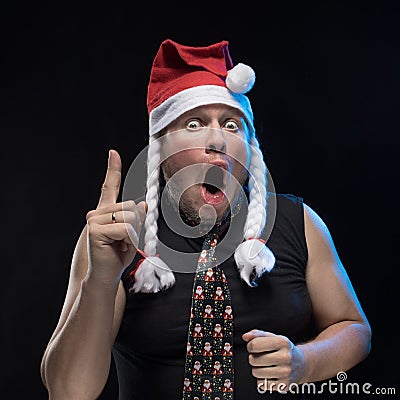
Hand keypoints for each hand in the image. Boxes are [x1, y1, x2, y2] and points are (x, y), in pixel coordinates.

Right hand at [85, 149, 146, 285]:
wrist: (105, 276)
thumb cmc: (118, 255)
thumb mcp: (132, 234)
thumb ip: (136, 218)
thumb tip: (143, 204)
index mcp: (106, 211)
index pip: (109, 186)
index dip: (112, 169)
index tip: (113, 153)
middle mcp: (97, 212)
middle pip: (131, 207)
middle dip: (137, 226)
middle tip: (126, 241)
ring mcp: (94, 219)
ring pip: (130, 217)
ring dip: (133, 234)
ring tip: (121, 245)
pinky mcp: (95, 229)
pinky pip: (125, 228)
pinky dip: (129, 239)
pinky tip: (118, 247)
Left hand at [242, 329, 305, 392]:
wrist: (302, 364)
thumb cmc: (284, 349)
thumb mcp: (273, 337)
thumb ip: (257, 334)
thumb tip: (245, 336)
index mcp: (282, 342)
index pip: (255, 345)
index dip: (250, 346)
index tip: (253, 347)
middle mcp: (285, 357)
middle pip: (253, 360)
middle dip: (253, 358)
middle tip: (260, 356)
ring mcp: (285, 372)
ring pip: (256, 372)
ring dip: (256, 369)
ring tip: (264, 365)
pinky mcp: (284, 385)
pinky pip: (261, 384)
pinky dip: (262, 379)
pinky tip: (269, 374)